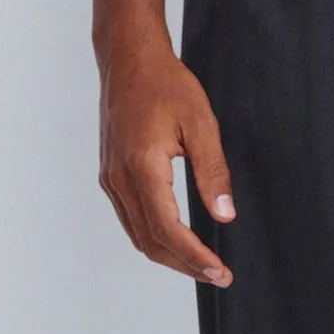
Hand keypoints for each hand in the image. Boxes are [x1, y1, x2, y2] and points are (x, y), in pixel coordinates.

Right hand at [97, 30, 236, 286]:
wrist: (129, 58)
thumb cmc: (166, 84)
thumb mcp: (201, 123)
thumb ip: (212, 171)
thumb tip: (225, 215)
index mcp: (142, 166)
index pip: (167, 229)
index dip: (194, 256)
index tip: (220, 271)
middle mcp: (119, 178)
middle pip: (150, 241)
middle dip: (184, 264)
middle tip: (217, 274)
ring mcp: (110, 178)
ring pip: (137, 234)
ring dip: (168, 255)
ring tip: (201, 263)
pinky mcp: (109, 174)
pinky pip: (130, 218)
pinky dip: (153, 236)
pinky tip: (176, 238)